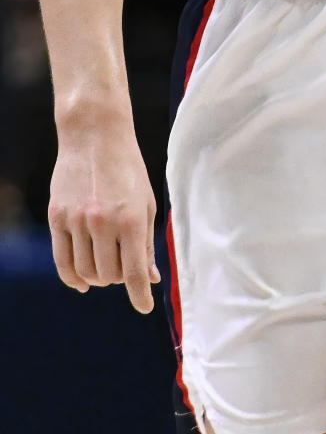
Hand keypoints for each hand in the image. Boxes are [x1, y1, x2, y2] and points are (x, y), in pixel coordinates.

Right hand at [48, 117, 160, 313]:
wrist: (95, 137)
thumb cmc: (128, 170)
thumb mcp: (146, 203)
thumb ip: (146, 243)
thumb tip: (150, 279)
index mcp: (131, 219)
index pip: (133, 273)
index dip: (139, 296)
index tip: (144, 307)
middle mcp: (102, 223)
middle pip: (109, 276)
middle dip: (119, 277)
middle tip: (124, 266)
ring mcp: (76, 221)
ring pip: (86, 272)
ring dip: (98, 277)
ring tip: (105, 266)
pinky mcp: (57, 218)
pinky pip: (62, 262)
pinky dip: (73, 278)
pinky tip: (82, 281)